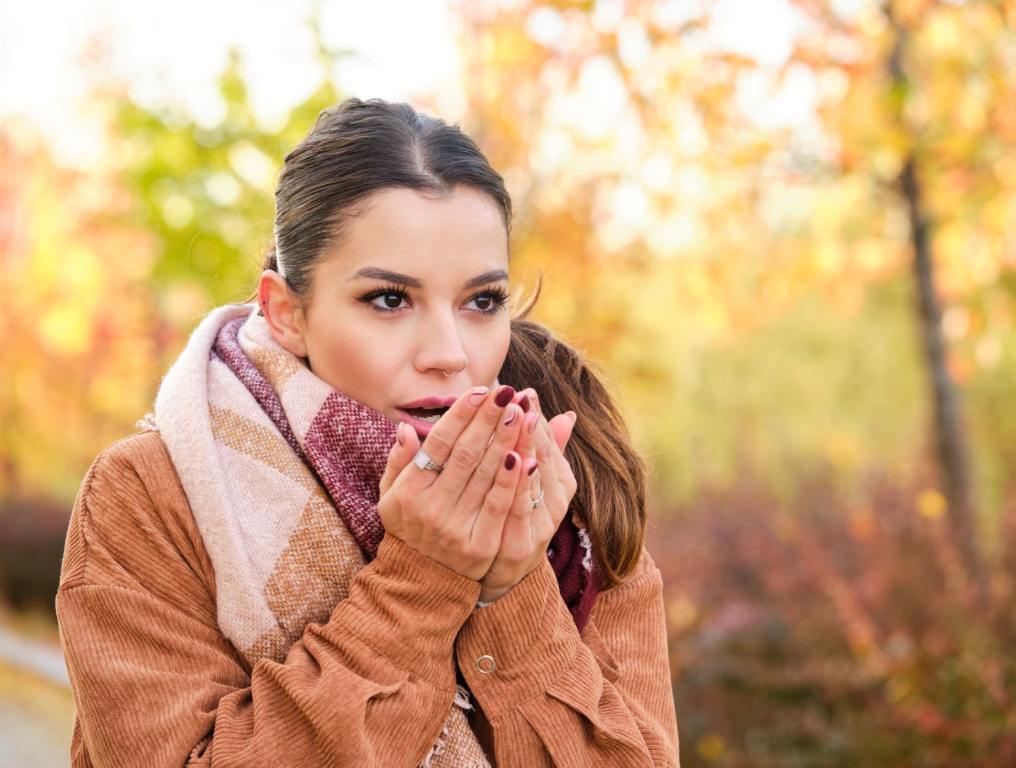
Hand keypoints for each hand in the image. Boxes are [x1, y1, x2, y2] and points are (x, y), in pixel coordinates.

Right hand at [377, 384, 527, 579]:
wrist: (423, 581)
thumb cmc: (410, 526)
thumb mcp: (390, 496)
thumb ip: (397, 461)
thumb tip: (404, 427)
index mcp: (408, 491)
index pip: (438, 444)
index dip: (460, 415)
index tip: (480, 390)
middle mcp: (430, 508)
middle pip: (466, 454)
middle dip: (489, 419)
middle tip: (508, 392)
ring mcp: (455, 528)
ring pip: (486, 475)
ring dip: (507, 440)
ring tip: (523, 412)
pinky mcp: (480, 545)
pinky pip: (500, 506)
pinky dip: (513, 479)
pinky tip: (526, 454)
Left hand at [478, 389, 578, 602]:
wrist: (500, 577)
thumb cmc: (515, 521)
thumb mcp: (536, 486)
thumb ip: (549, 451)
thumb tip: (568, 414)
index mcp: (560, 485)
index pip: (549, 444)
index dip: (538, 418)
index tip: (526, 392)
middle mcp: (555, 503)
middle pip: (543, 457)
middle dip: (530, 425)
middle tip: (519, 396)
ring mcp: (539, 524)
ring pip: (533, 478)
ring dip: (525, 445)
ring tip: (517, 416)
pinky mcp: (520, 545)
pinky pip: (518, 508)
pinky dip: (517, 483)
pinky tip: (511, 459)